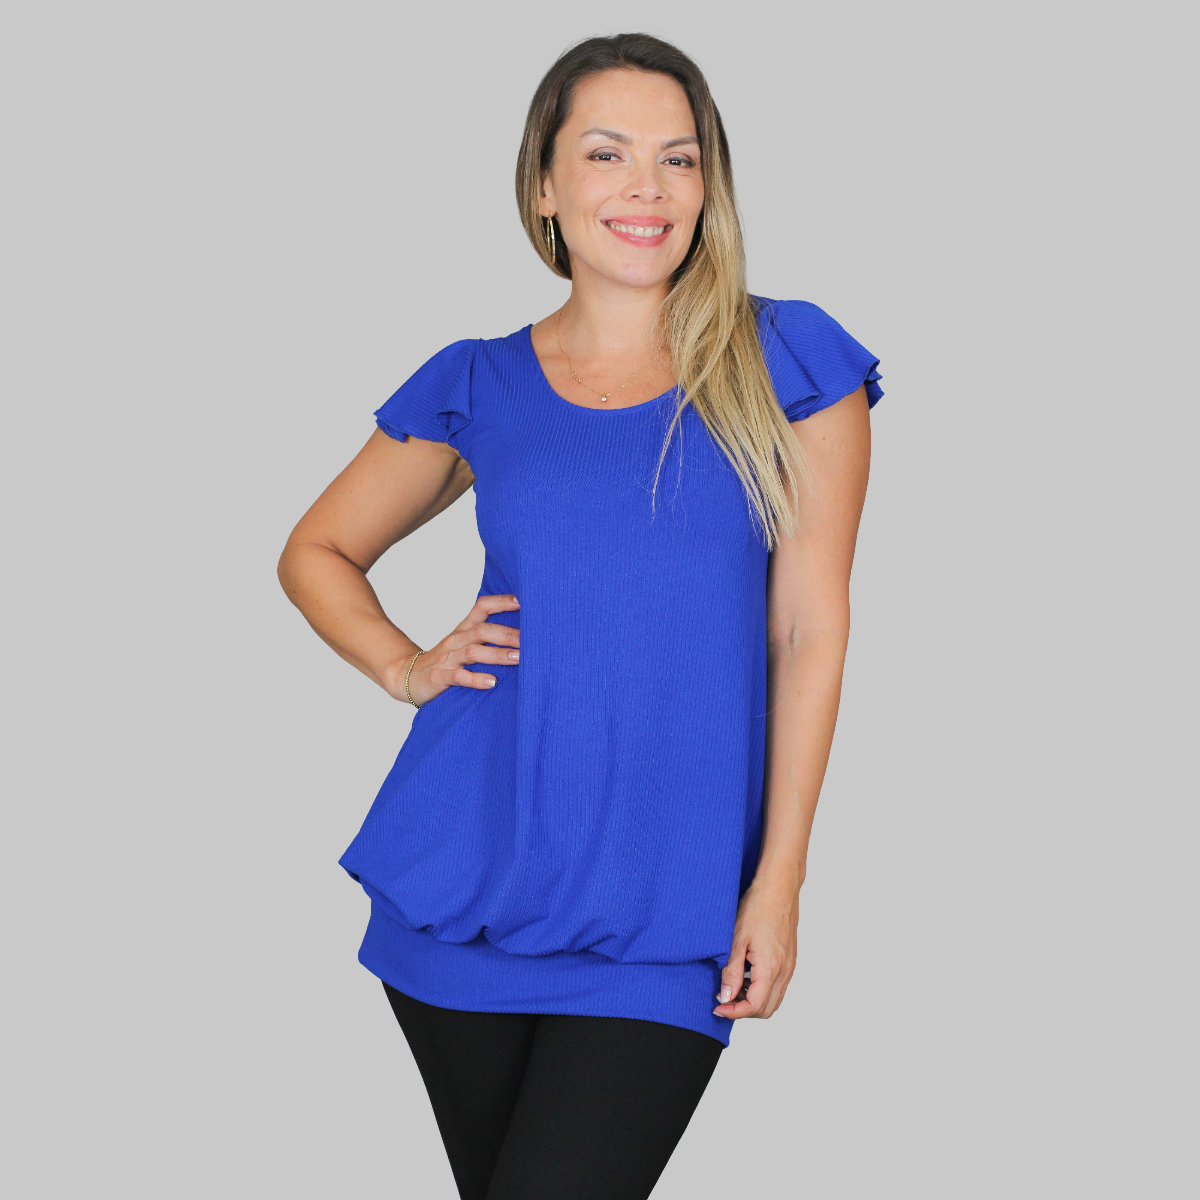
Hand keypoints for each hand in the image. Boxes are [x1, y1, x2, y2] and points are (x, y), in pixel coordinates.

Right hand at [394, 594, 519, 705]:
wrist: (409, 675)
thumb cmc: (446, 660)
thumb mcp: (465, 643)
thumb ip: (488, 636)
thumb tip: (524, 634)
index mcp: (464, 629)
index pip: (482, 607)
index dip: (501, 602)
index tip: (523, 601)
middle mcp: (457, 640)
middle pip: (482, 630)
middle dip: (508, 634)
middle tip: (531, 641)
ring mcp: (448, 658)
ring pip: (473, 652)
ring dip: (497, 654)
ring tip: (518, 658)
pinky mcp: (440, 677)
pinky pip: (459, 676)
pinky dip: (476, 679)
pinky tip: (491, 682)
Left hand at [712, 879, 798, 1020]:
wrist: (778, 888)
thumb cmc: (758, 907)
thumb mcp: (736, 940)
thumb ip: (732, 972)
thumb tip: (726, 997)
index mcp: (771, 968)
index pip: (754, 1006)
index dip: (734, 1012)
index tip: (718, 1007)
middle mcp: (785, 971)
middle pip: (767, 1009)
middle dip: (744, 1010)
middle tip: (724, 999)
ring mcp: (790, 966)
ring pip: (774, 999)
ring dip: (754, 1000)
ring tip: (733, 986)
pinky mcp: (790, 959)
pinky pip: (779, 986)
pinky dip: (762, 989)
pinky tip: (747, 975)